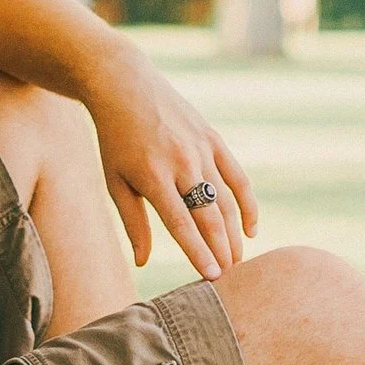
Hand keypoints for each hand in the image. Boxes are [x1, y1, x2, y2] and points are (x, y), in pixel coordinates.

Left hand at [86, 60, 260, 280]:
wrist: (127, 86)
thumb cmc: (116, 140)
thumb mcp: (114, 180)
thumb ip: (132, 221)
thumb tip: (143, 261)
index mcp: (152, 176)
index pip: (181, 223)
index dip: (198, 252)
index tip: (211, 277)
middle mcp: (181, 162)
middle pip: (209, 215)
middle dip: (222, 249)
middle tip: (230, 278)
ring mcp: (201, 149)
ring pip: (226, 200)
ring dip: (234, 233)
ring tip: (237, 261)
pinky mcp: (213, 139)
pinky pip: (237, 177)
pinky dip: (247, 204)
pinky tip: (250, 229)